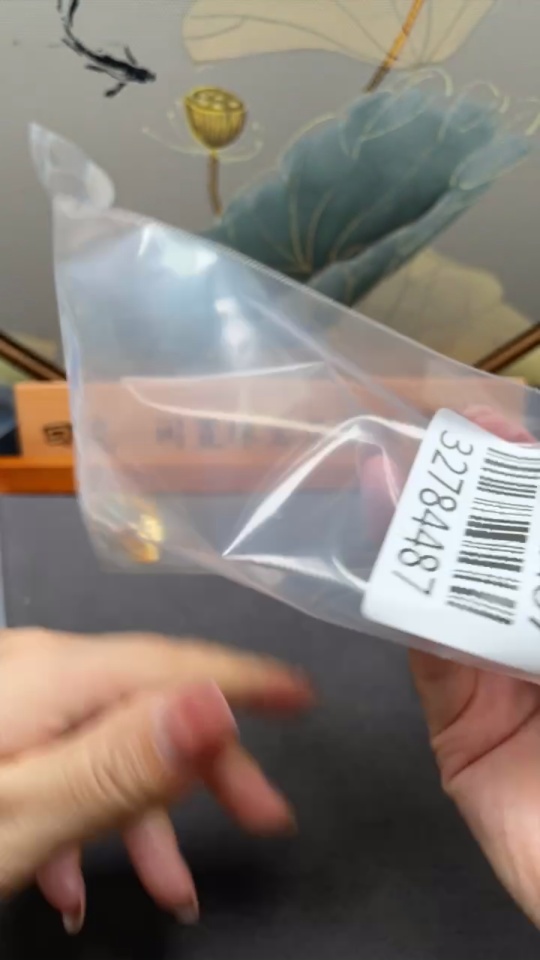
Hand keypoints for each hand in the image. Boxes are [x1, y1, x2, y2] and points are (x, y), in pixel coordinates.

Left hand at [0, 628, 312, 931]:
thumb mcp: (24, 812)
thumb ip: (120, 763)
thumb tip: (215, 707)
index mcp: (53, 675)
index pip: (174, 667)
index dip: (246, 682)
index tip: (301, 695)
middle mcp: (40, 666)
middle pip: (150, 707)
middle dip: (211, 771)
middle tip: (265, 819)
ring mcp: (17, 691)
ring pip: (109, 742)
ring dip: (146, 815)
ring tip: (172, 887)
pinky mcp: (5, 719)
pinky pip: (67, 754)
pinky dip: (89, 810)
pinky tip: (76, 875)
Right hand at [410, 408, 539, 924]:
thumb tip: (526, 493)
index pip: (539, 538)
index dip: (526, 478)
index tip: (505, 424)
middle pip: (502, 556)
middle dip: (477, 490)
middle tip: (450, 431)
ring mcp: (504, 682)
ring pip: (454, 591)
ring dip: (427, 528)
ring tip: (404, 461)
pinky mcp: (458, 725)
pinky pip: (425, 649)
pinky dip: (400, 590)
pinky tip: (385, 529)